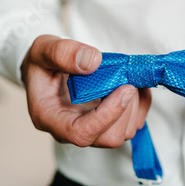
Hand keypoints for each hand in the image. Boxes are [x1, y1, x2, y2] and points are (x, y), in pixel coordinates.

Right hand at [21, 35, 150, 146]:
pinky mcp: (108, 125)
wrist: (47, 68)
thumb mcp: (43, 48)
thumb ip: (62, 53)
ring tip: (127, 77)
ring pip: (124, 132)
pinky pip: (134, 123)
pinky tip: (135, 84)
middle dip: (125, 108)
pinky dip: (141, 103)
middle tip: (127, 77)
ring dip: (134, 104)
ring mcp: (91, 130)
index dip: (107, 115)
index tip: (124, 89)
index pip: (80, 133)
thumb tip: (93, 61)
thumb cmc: (42, 62)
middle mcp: (70, 131)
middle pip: (108, 137)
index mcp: (50, 118)